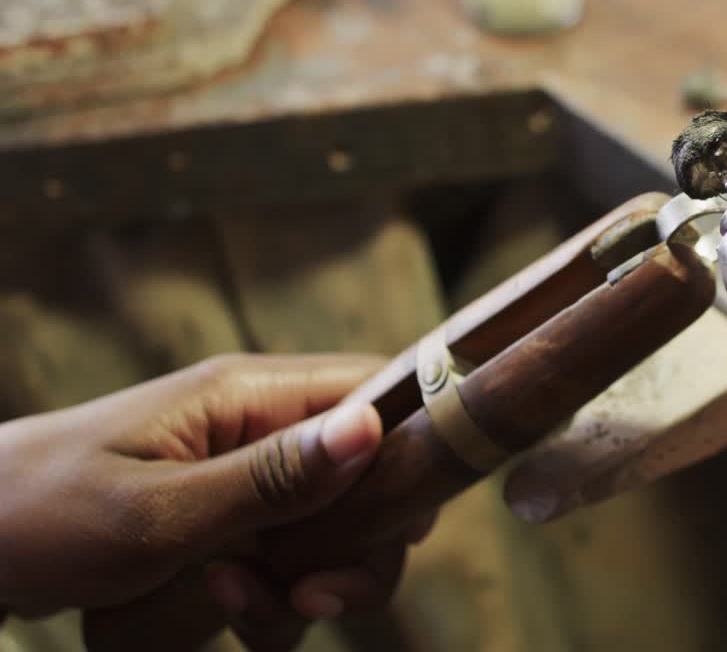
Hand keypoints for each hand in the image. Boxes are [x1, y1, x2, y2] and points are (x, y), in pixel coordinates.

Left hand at [0, 354, 427, 647]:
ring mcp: (247, 481)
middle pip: (370, 478)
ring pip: (335, 535)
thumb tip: (372, 433)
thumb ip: (269, 479)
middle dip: (360, 548)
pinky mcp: (231, 527)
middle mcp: (260, 430)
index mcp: (247, 396)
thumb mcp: (154, 511)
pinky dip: (272, 605)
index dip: (411, 450)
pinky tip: (221, 613)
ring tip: (237, 608)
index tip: (403, 524)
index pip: (375, 391)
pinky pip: (288, 568)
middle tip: (315, 597)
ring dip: (310, 587)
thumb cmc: (39, 514)